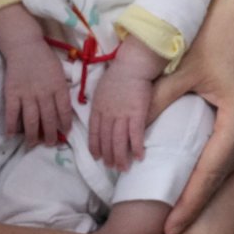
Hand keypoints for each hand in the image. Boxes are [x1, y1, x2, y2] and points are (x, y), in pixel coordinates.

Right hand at [1, 43, 73, 147]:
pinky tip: (11, 136)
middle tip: (51, 144)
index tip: (65, 132)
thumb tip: (64, 110)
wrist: (25, 46)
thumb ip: (62, 90)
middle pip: (49, 119)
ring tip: (33, 144)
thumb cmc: (45, 59)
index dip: (65, 124)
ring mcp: (27, 94)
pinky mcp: (12, 93)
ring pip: (31, 120)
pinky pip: (12, 113)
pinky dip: (11, 126)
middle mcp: (44, 93)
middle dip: (51, 135)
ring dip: (33, 135)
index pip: (64, 111)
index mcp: (58, 87)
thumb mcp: (60, 72)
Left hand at [90, 53, 156, 171]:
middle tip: (112, 167)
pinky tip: (140, 157)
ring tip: (124, 168)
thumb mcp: (101, 89)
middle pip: (106, 140)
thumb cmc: (117, 75)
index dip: (95, 146)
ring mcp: (122, 115)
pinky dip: (137, 148)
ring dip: (121, 157)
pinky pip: (136, 135)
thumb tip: (100, 115)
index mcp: (97, 108)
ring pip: (119, 141)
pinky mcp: (137, 114)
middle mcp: (108, 115)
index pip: (94, 132)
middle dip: (108, 156)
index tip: (97, 157)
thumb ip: (100, 104)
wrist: (132, 66)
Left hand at [149, 0, 233, 233]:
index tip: (169, 229)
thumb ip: (155, 100)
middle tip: (173, 226)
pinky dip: (226, 158)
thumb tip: (128, 134)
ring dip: (215, 180)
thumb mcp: (181, 63)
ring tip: (188, 204)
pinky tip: (210, 167)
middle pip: (228, 173)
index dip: (188, 203)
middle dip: (201, 200)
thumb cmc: (218, 23)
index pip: (211, 173)